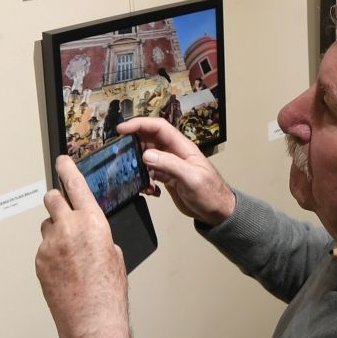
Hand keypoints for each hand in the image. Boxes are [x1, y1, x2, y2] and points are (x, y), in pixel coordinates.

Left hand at [35, 155, 131, 337]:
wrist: (93, 324)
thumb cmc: (110, 294)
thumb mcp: (115, 255)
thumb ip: (99, 235)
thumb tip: (88, 232)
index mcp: (93, 222)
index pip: (75, 185)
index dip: (67, 169)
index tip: (62, 160)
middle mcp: (68, 228)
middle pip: (52, 199)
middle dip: (59, 202)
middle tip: (65, 213)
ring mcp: (50, 246)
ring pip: (47, 226)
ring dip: (56, 232)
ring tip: (71, 256)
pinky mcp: (39, 262)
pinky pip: (44, 249)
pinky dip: (52, 254)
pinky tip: (65, 272)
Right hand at [121, 116, 235, 226]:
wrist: (217, 212)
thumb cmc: (210, 193)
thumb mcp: (191, 178)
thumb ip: (170, 165)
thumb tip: (146, 154)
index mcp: (182, 147)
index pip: (159, 127)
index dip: (140, 124)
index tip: (122, 129)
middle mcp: (174, 152)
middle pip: (149, 139)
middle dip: (134, 144)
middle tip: (119, 153)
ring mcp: (170, 165)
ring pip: (147, 156)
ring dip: (137, 165)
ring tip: (133, 175)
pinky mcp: (166, 178)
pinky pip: (149, 172)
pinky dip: (144, 180)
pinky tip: (148, 190)